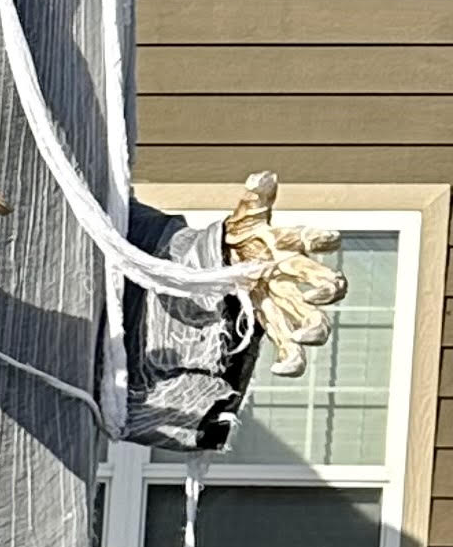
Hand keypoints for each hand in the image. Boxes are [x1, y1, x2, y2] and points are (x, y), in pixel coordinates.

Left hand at [223, 171, 343, 378]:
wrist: (218, 262)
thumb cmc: (240, 238)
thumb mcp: (244, 217)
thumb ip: (255, 199)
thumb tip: (263, 178)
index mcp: (292, 246)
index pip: (318, 239)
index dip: (325, 239)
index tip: (326, 238)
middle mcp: (296, 276)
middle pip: (328, 285)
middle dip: (326, 292)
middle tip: (312, 298)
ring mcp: (286, 302)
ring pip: (315, 321)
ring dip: (313, 330)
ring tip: (299, 337)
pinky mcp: (272, 324)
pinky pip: (288, 348)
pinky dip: (291, 360)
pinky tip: (282, 368)